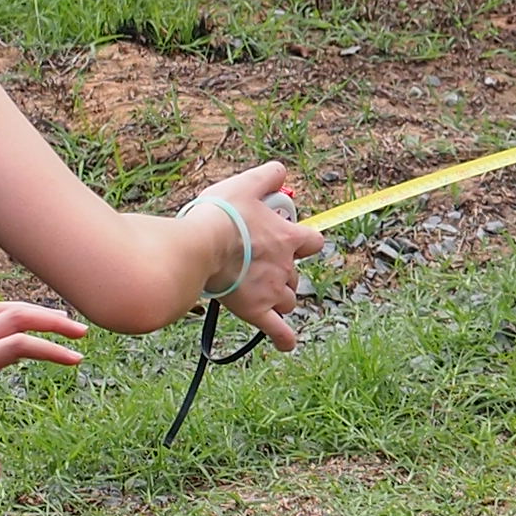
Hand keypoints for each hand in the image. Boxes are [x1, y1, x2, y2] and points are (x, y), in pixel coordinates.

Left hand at [0, 299, 88, 477]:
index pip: (15, 347)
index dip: (49, 350)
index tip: (75, 361)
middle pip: (15, 316)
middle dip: (52, 320)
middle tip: (81, 335)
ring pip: (4, 308)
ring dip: (37, 311)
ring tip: (65, 324)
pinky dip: (17, 312)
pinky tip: (30, 322)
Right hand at [185, 157, 325, 338]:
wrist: (201, 246)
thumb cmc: (222, 215)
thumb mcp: (246, 185)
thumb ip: (268, 176)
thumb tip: (281, 171)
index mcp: (287, 237)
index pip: (313, 241)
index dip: (304, 242)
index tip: (289, 241)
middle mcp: (286, 266)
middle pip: (296, 275)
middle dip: (284, 274)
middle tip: (260, 268)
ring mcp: (272, 290)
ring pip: (289, 300)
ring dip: (280, 298)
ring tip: (262, 295)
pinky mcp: (257, 311)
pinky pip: (278, 331)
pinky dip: (284, 339)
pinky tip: (287, 344)